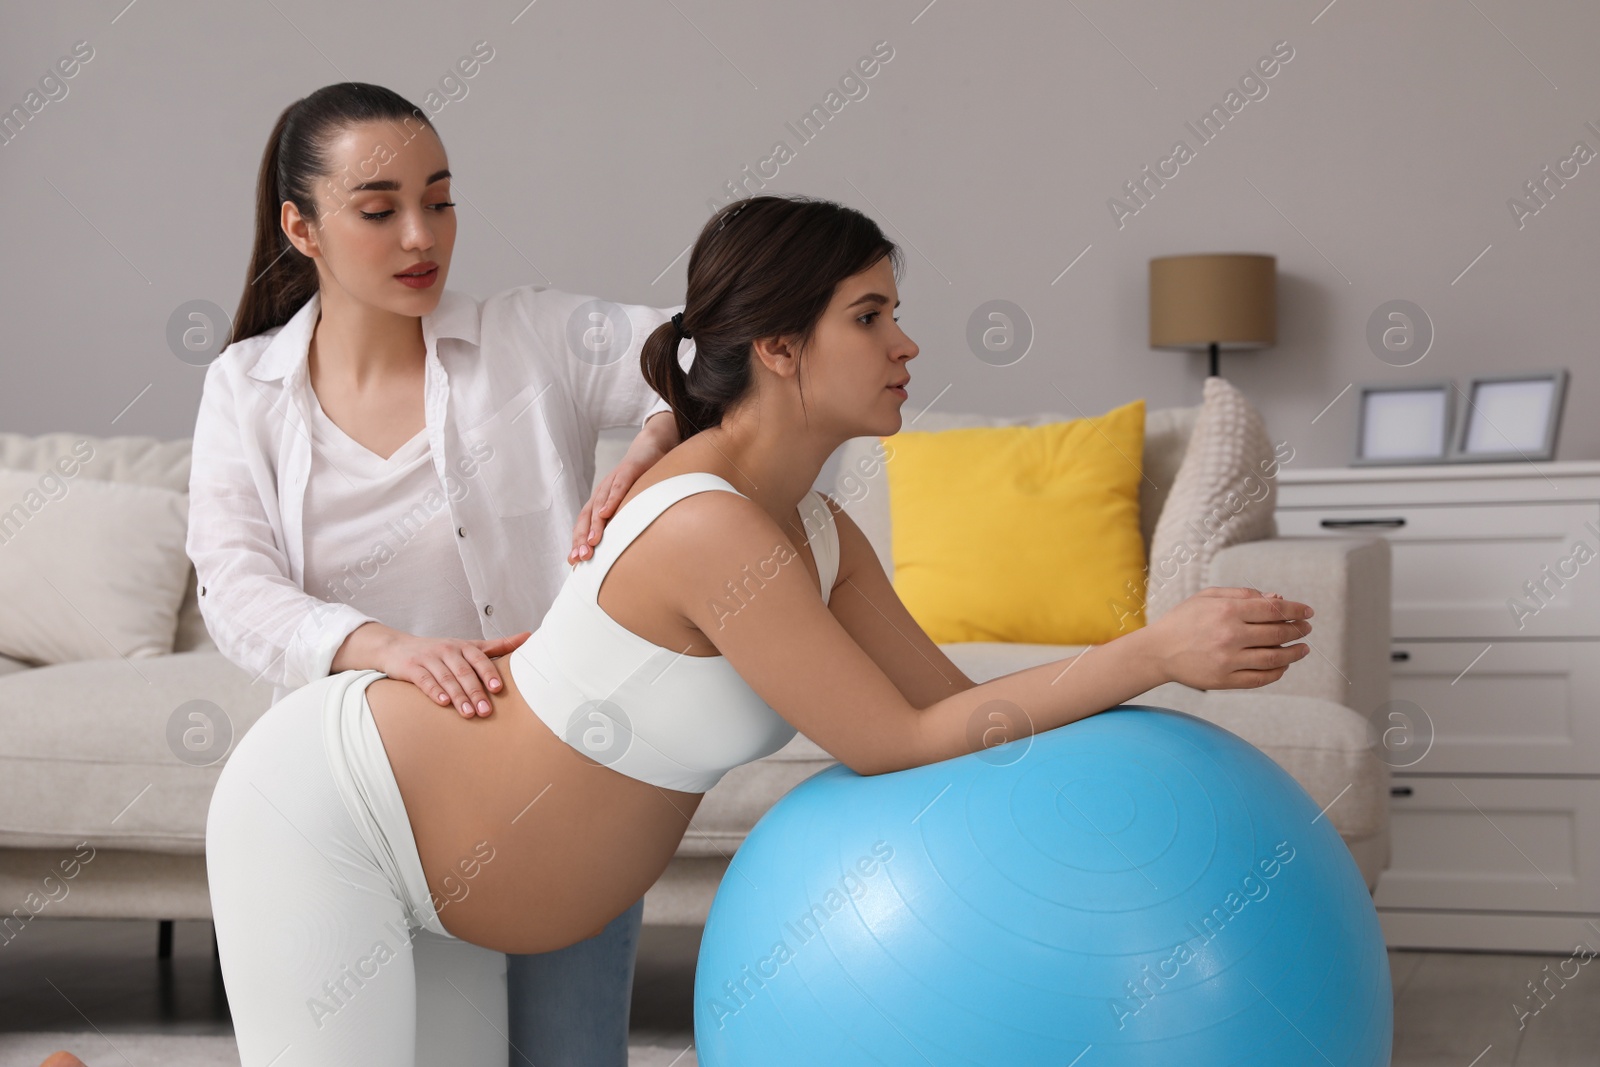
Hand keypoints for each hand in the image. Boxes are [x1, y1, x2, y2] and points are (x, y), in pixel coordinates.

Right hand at [336, 623, 531, 716]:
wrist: (397, 647)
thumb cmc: (440, 651)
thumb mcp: (468, 646)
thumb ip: (498, 645)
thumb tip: (528, 636)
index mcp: (464, 646)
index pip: (479, 659)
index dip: (488, 673)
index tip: (498, 689)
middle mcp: (448, 650)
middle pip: (464, 672)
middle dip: (476, 692)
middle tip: (486, 711)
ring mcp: (429, 659)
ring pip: (447, 678)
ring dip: (459, 697)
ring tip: (468, 714)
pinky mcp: (412, 668)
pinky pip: (424, 680)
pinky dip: (434, 691)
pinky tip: (443, 702)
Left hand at [569, 417, 675, 563]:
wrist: (649, 448)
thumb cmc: (640, 481)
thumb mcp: (630, 503)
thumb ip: (622, 521)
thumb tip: (621, 551)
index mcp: (600, 502)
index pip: (585, 525)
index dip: (578, 543)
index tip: (574, 563)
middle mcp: (602, 493)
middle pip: (587, 517)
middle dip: (582, 539)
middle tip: (581, 558)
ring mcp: (613, 481)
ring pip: (600, 504)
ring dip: (595, 524)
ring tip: (593, 542)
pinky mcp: (628, 470)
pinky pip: (618, 486)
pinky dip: (611, 499)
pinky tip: (607, 512)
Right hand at [1146, 586, 1313, 690]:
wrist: (1157, 651)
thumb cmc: (1184, 620)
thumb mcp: (1208, 597)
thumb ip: (1242, 594)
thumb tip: (1276, 598)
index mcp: (1226, 611)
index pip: (1272, 609)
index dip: (1295, 609)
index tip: (1307, 612)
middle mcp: (1230, 635)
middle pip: (1277, 632)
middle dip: (1298, 630)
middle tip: (1306, 628)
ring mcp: (1228, 660)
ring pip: (1274, 658)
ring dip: (1294, 653)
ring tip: (1303, 649)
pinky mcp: (1224, 680)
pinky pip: (1260, 678)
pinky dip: (1277, 672)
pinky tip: (1284, 665)